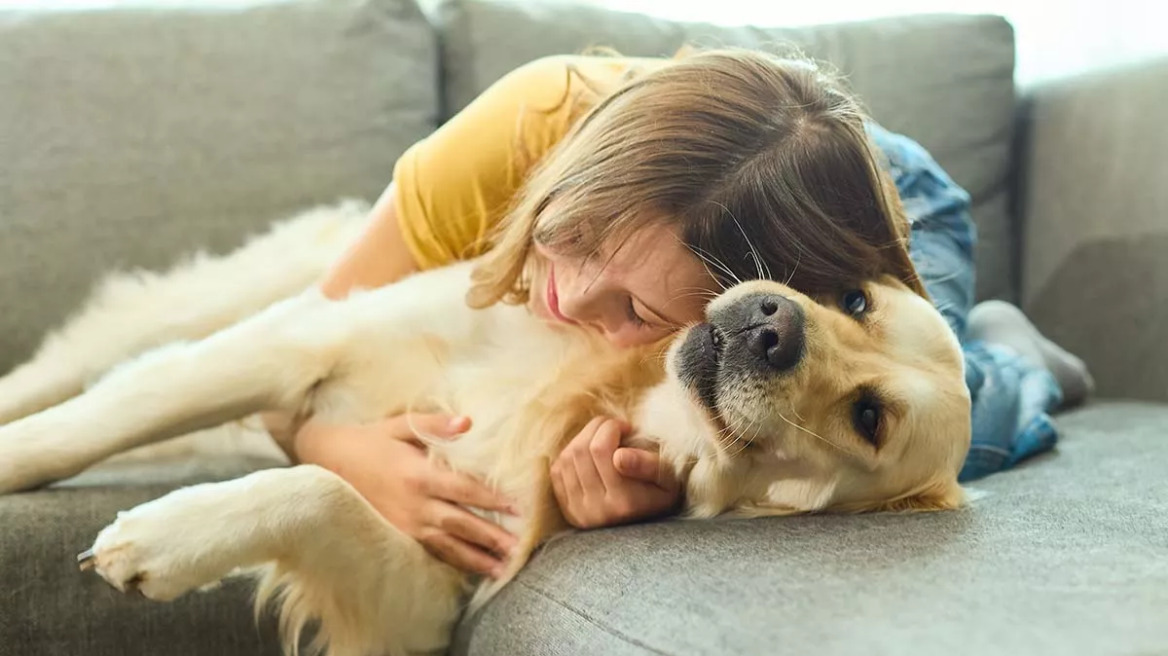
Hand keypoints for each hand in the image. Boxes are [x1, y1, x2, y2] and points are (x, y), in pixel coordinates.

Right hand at [293, 413, 517, 577]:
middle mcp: (414, 503)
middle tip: (519, 548)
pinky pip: (429, 551)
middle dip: (491, 537)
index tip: (518, 508)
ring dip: (475, 558)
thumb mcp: (401, 425)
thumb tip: (468, 423)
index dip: (492, 500)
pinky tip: (470, 570)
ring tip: (501, 568)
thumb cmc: (370, 440)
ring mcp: (404, 523)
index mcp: (418, 474)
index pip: (464, 490)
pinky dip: (452, 562)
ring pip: (447, 545)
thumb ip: (436, 424)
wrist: (328, 461)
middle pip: (460, 523)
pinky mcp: (396, 535)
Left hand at [550, 417, 681, 528]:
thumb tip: (620, 456)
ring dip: (584, 438)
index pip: (600, 449)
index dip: (611, 427)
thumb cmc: (660, 493)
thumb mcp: (668, 480)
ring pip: (567, 457)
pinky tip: (590, 455)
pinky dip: (571, 454)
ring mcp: (579, 512)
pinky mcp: (568, 510)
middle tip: (613, 428)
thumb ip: (649, 466)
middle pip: (581, 450)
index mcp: (624, 502)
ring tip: (603, 439)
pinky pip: (558, 470)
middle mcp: (597, 510)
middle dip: (596, 428)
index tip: (627, 428)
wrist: (647, 530)